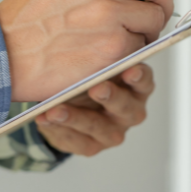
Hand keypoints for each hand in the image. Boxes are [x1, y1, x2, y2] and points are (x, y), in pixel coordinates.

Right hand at [0, 0, 172, 100]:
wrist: (2, 53)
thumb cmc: (32, 15)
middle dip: (160, 1)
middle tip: (148, 13)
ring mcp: (105, 7)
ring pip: (156, 13)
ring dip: (146, 28)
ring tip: (121, 32)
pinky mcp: (111, 42)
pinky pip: (143, 44)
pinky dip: (131, 50)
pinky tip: (106, 48)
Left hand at [34, 64, 154, 155]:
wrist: (70, 102)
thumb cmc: (89, 77)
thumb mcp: (98, 65)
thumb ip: (101, 59)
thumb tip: (91, 45)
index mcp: (137, 88)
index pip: (144, 82)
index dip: (139, 77)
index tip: (130, 70)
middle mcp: (130, 112)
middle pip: (126, 108)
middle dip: (111, 97)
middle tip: (96, 88)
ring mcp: (113, 132)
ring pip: (99, 128)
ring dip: (77, 118)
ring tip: (55, 109)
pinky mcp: (93, 146)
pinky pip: (78, 142)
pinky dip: (60, 130)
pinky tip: (46, 119)